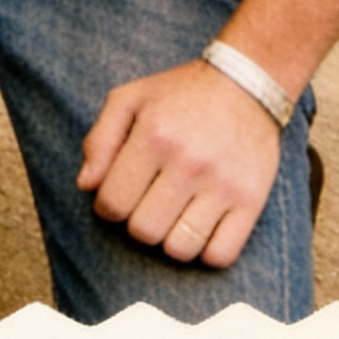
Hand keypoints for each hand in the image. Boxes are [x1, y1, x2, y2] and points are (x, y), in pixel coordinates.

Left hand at [76, 58, 280, 266]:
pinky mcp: (252, 200)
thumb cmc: (178, 94)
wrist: (246, 82)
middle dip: (139, 221)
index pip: (113, 204)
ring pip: (180, 249)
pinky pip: (219, 256)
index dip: (108, 205)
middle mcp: (189, 161)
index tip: (121, 194)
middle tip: (149, 200)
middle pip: (144, 231)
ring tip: (175, 213)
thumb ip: (99, 139)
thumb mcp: (130, 98)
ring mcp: (223, 183)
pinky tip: (202, 224)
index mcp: (154, 135)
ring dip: (171, 238)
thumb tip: (86, 186)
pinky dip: (207, 250)